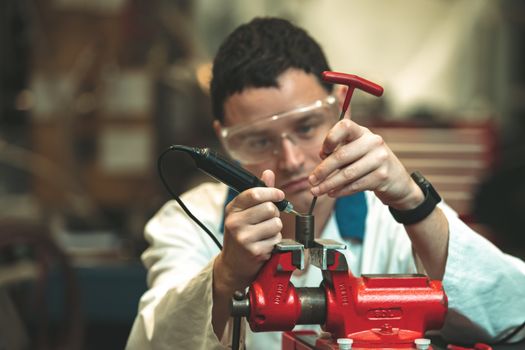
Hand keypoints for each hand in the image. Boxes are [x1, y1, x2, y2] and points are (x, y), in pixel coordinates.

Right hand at [215, 170, 283, 291]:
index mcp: (232, 209)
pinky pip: (276, 239)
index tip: (279, 195)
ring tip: (264, 234)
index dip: (272, 192)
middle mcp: (235, 222)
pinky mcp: (254, 251)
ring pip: (276, 224)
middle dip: (274, 214)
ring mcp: (244, 238)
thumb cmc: (241, 235)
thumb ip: (258, 193)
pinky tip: (264, 245)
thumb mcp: (244, 212)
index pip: (254, 193)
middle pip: (270, 208)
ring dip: (275, 229)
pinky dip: (274, 241)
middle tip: (267, 221)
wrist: (233, 264)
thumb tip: (268, 173)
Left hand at [308, 119, 422, 209]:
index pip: (344, 126)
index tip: (322, 153)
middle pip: (341, 156)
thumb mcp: (356, 152)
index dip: (330, 138)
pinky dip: (341, 191)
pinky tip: (332, 193)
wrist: (397, 180)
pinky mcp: (382, 176)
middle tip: (311, 181)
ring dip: (328, 184)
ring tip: (317, 191)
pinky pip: (356, 185)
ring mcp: (380, 159)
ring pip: (347, 174)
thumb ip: (339, 152)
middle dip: (322, 170)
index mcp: (363, 132)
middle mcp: (373, 142)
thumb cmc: (369, 164)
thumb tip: (321, 158)